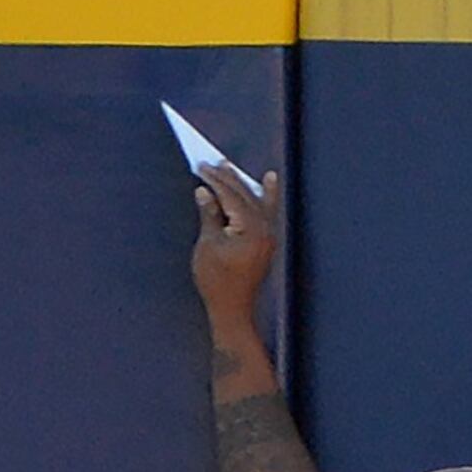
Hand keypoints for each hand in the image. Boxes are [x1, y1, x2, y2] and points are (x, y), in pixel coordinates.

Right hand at [190, 162, 280, 332]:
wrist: (232, 309)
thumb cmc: (217, 282)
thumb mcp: (207, 246)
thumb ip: (209, 215)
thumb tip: (204, 192)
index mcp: (250, 227)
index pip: (230, 195)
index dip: (214, 179)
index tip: (201, 166)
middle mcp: (265, 226)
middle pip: (244, 194)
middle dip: (227, 178)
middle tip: (211, 162)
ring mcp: (269, 233)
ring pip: (256, 199)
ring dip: (243, 183)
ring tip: (231, 166)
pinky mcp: (267, 239)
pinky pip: (267, 210)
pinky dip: (266, 194)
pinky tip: (268, 180)